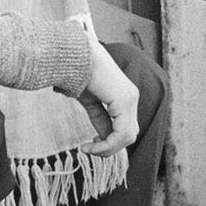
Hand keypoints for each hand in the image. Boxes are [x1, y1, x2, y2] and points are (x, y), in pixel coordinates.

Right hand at [78, 37, 139, 157]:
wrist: (74, 56)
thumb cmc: (80, 75)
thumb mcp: (92, 103)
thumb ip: (101, 120)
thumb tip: (104, 140)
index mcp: (125, 97)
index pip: (126, 128)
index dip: (109, 143)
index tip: (88, 146)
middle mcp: (132, 98)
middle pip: (129, 135)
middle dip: (109, 148)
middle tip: (89, 150)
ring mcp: (130, 99)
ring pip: (127, 137)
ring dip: (107, 149)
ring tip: (88, 148)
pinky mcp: (123, 101)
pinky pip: (121, 133)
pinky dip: (107, 145)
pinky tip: (90, 145)